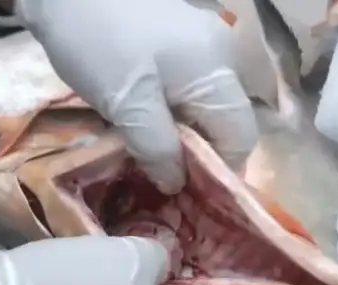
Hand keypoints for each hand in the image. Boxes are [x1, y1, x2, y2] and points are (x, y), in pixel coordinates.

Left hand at [15, 0, 257, 193]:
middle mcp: (220, 56)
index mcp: (218, 70)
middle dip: (196, 153)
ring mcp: (200, 45)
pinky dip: (168, 111)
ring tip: (146, 151)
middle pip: (223, 121)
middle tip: (161, 177)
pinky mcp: (176, 41)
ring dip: (179, 134)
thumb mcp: (127, 104)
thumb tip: (177, 183)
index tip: (186, 190)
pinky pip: (185, 88)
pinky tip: (140, 120)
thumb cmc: (97, 41)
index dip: (219, 169)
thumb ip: (158, 148)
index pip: (241, 136)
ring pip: (202, 106)